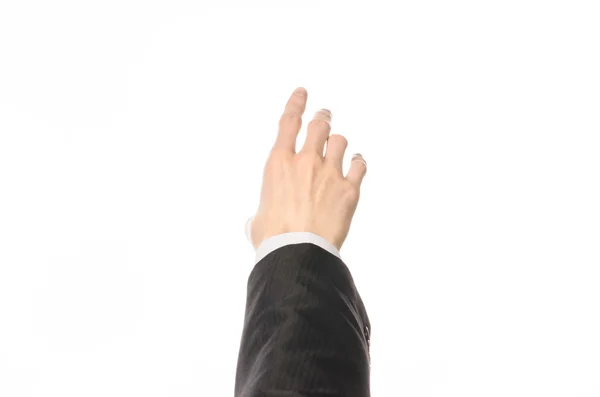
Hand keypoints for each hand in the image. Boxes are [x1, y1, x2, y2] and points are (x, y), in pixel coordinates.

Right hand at [247, 87, 366, 250]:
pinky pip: (359, 166)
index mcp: (278, 164)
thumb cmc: (273, 237)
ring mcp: (330, 173)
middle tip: (325, 116)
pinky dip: (358, 162)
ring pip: (341, 141)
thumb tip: (260, 219)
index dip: (296, 104)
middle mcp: (306, 162)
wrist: (297, 251)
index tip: (302, 93)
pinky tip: (357, 163)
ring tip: (339, 145)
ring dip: (339, 142)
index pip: (289, 123)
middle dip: (323, 118)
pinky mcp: (349, 189)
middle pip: (319, 126)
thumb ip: (263, 210)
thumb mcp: (258, 218)